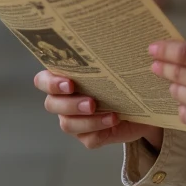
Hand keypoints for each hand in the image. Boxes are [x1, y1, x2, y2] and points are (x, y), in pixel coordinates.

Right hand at [34, 70, 163, 149]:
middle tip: (91, 103)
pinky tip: (114, 121)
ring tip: (106, 113)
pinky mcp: (89, 137)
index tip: (69, 83)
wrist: (141, 106)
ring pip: (67, 124)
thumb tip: (120, 48)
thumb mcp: (116, 66)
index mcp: (64, 79)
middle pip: (52, 104)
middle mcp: (64, 100)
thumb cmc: (122, 79)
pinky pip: (87, 138)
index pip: (43, 80)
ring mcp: (74, 120)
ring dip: (86, 120)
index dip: (50, 83)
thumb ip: (109, 59)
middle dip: (69, 104)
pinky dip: (99, 129)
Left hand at [150, 41, 185, 157]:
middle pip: (179, 74)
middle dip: (163, 68)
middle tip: (154, 65)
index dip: (166, 49)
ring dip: (176, 89)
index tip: (152, 47)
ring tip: (181, 87)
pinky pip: (185, 115)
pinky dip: (185, 108)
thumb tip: (178, 53)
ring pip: (179, 95)